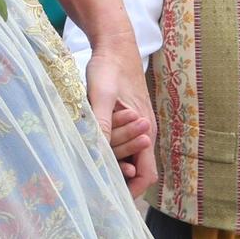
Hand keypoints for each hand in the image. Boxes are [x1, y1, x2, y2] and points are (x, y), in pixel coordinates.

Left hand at [88, 49, 156, 196]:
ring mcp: (138, 124)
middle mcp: (145, 131)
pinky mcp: (127, 116)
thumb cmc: (110, 67)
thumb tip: (99, 152)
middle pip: (136, 167)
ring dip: (113, 159)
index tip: (113, 194)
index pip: (146, 174)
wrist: (115, 43)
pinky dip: (109, 146)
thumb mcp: (102, 93)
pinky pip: (121, 140)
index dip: (132, 189)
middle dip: (119, 175)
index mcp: (145, 129)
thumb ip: (103, 122)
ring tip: (93, 162)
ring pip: (128, 154)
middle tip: (96, 181)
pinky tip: (93, 143)